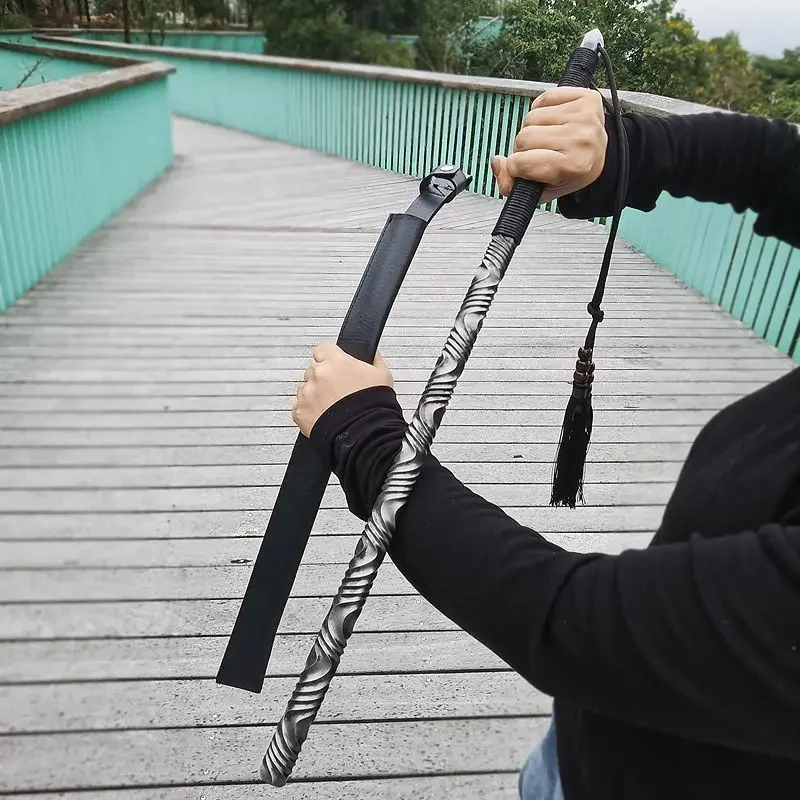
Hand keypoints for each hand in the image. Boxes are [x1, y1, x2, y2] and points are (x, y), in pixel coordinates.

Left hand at [292, 343, 392, 436]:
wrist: (364, 435)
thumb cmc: (373, 406)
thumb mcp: (382, 375)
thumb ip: (373, 359)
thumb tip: (371, 354)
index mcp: (335, 361)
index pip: (323, 349)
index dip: (330, 358)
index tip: (336, 367)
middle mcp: (317, 375)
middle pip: (314, 369)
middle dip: (324, 378)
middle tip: (338, 391)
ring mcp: (306, 393)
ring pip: (305, 388)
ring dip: (315, 394)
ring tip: (332, 407)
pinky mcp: (299, 412)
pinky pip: (300, 406)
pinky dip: (309, 411)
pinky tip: (324, 416)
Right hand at [490, 87, 606, 202]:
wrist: (600, 153)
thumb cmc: (570, 172)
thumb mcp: (542, 190)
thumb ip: (512, 185)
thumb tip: (497, 162)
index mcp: (573, 166)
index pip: (522, 163)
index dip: (515, 167)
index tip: (524, 169)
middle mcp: (581, 139)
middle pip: (523, 137)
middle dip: (523, 147)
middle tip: (539, 152)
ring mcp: (585, 116)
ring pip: (531, 117)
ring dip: (533, 128)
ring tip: (547, 137)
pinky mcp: (586, 97)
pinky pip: (544, 97)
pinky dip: (542, 109)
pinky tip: (553, 121)